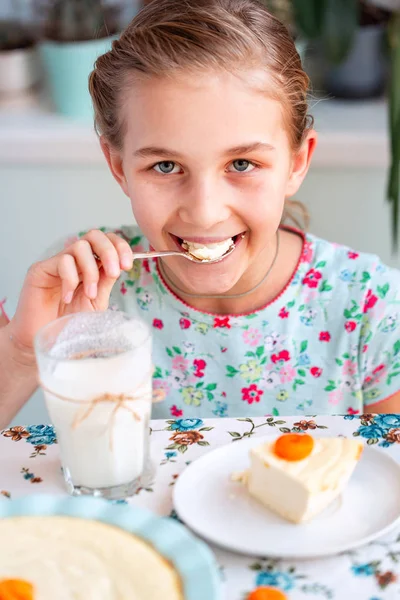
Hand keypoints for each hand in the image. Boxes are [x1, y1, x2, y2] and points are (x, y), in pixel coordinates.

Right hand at [8, 230, 132, 351]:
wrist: (48, 341)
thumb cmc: (71, 324)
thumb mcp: (97, 301)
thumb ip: (106, 281)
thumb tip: (120, 263)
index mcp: (92, 265)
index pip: (108, 242)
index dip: (120, 247)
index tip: (127, 265)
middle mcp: (75, 261)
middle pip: (95, 236)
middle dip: (109, 251)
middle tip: (114, 273)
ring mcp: (58, 263)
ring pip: (80, 246)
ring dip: (91, 270)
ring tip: (89, 294)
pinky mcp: (41, 269)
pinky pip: (63, 261)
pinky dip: (71, 279)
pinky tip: (68, 298)